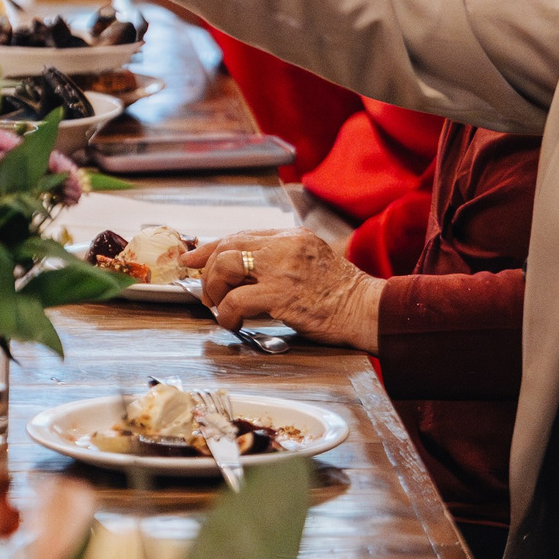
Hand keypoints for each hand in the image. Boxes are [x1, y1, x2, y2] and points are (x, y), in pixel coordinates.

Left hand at [185, 229, 381, 351]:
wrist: (367, 310)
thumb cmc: (341, 293)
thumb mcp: (310, 261)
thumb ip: (278, 259)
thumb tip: (239, 273)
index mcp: (290, 237)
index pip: (239, 235)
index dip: (210, 247)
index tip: (192, 258)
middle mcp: (284, 246)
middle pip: (227, 247)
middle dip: (208, 271)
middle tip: (207, 294)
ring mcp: (281, 269)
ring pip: (225, 267)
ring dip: (214, 289)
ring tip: (219, 307)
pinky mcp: (280, 294)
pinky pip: (236, 300)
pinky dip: (226, 313)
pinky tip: (231, 322)